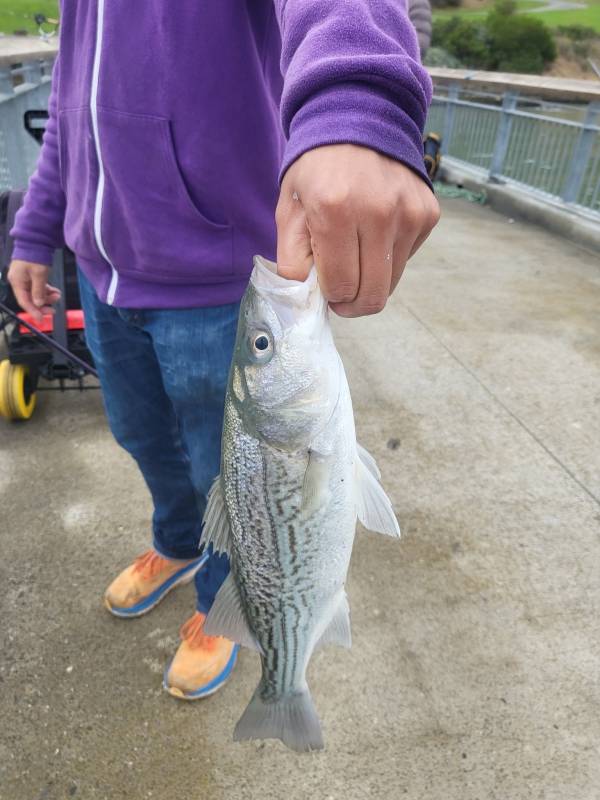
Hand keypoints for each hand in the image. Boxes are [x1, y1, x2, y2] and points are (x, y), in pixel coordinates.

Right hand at [7, 260, 60, 321]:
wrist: (36, 241)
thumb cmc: (35, 256)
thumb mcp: (39, 274)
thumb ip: (38, 291)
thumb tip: (38, 304)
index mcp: (17, 282)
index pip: (24, 302)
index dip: (33, 312)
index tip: (42, 320)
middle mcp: (19, 281)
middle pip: (30, 299)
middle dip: (42, 305)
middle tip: (54, 310)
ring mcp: (24, 278)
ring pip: (35, 294)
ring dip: (47, 297)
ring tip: (58, 295)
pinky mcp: (30, 276)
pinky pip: (38, 287)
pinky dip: (46, 290)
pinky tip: (55, 291)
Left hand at [276, 144, 439, 316]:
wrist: (357, 120)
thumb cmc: (316, 171)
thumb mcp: (289, 211)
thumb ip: (292, 261)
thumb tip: (307, 298)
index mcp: (337, 211)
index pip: (342, 286)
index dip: (331, 296)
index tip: (325, 288)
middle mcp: (379, 212)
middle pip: (374, 295)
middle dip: (353, 303)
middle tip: (341, 292)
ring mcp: (409, 213)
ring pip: (392, 282)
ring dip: (371, 281)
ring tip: (355, 257)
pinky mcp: (428, 213)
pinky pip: (406, 258)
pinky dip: (388, 258)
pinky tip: (374, 232)